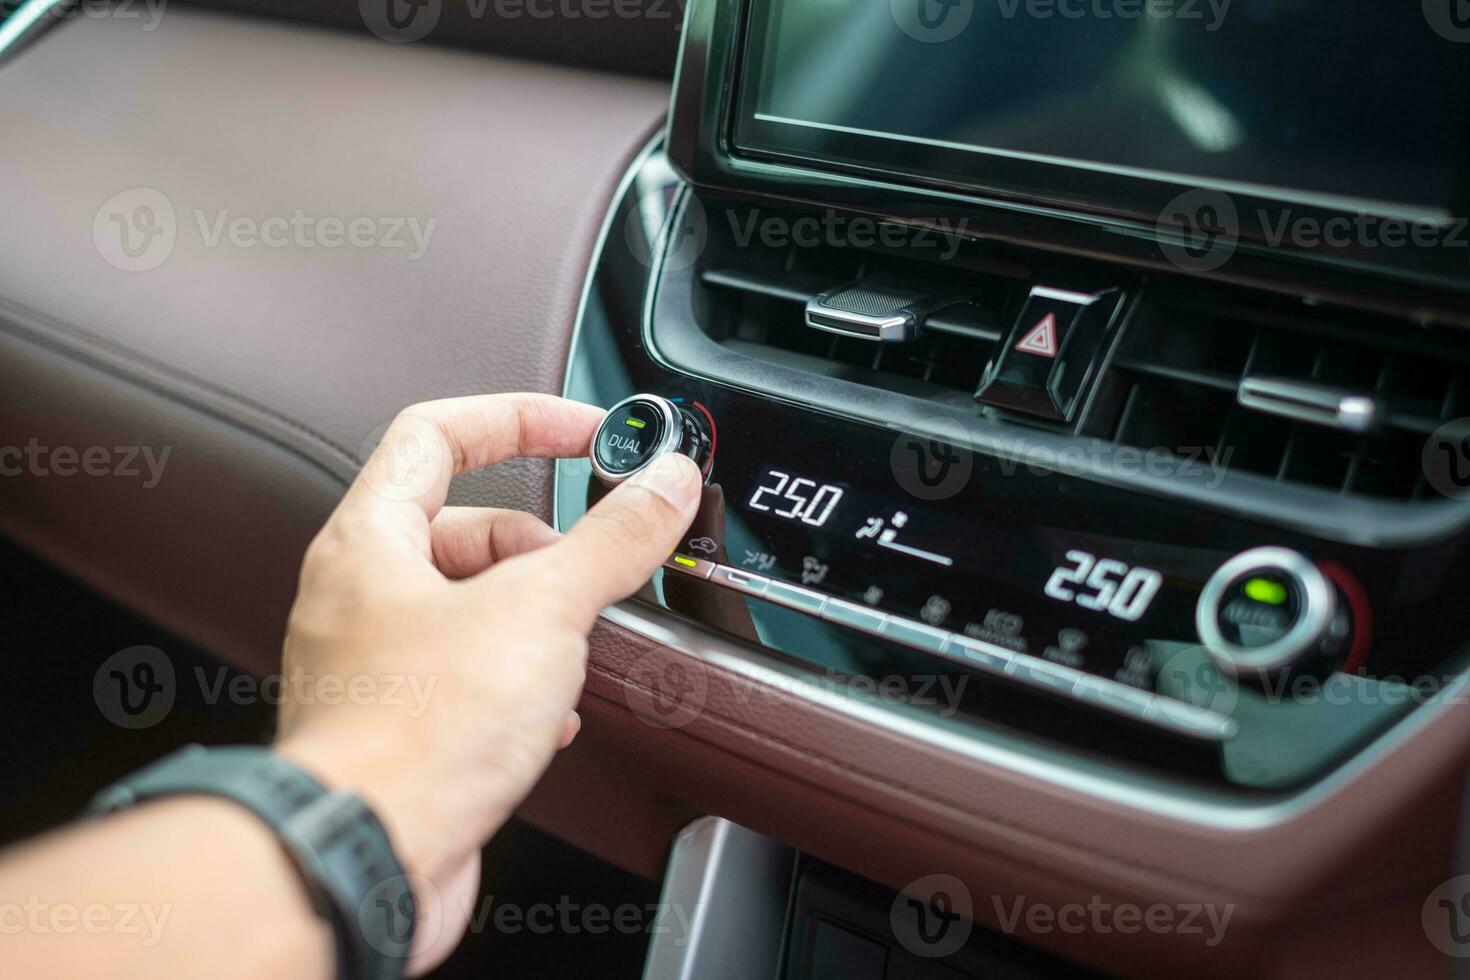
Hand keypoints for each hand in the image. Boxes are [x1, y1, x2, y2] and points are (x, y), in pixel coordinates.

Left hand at [271, 394, 701, 972]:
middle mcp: (360, 595)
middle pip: (463, 524)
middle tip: (588, 568)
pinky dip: (519, 682)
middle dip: (540, 545)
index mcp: (370, 540)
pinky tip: (549, 715)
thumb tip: (661, 484)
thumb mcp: (540, 612)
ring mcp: (376, 663)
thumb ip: (611, 540)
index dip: (520, 419)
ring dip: (535, 619)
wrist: (369, 859)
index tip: (586, 433)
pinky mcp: (400, 725)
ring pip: (471, 606)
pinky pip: (467, 675)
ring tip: (569, 649)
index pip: (437, 432)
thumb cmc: (411, 737)